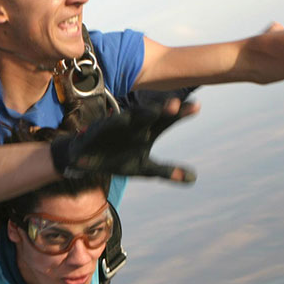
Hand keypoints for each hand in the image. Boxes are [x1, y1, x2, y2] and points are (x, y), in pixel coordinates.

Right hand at [50, 99, 197, 182]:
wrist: (86, 160)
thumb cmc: (118, 159)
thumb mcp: (144, 168)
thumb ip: (167, 171)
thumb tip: (194, 178)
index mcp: (147, 132)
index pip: (167, 120)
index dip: (180, 113)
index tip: (197, 106)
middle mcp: (135, 126)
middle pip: (153, 115)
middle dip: (164, 110)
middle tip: (177, 105)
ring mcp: (118, 127)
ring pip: (132, 117)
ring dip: (142, 114)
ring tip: (155, 111)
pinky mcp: (100, 130)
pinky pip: (107, 126)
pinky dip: (113, 123)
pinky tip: (120, 120)